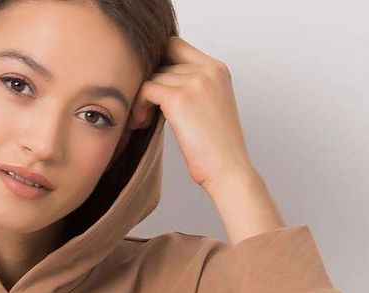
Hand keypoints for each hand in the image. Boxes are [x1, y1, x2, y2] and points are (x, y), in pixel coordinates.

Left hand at [130, 34, 254, 192]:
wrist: (228, 170)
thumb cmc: (218, 149)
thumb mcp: (211, 106)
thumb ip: (193, 88)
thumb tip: (160, 82)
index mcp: (217, 69)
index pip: (177, 46)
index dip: (160, 64)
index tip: (155, 89)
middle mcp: (208, 69)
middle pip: (162, 63)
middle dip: (150, 85)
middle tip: (147, 112)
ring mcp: (194, 81)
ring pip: (153, 77)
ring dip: (143, 98)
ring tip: (144, 121)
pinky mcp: (179, 98)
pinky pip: (147, 89)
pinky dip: (139, 105)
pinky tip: (141, 123)